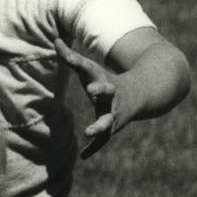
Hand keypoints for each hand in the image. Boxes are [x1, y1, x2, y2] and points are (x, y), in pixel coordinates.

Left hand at [54, 38, 122, 158]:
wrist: (141, 94)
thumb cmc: (106, 81)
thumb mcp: (90, 69)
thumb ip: (70, 57)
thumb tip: (55, 40)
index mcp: (103, 80)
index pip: (89, 68)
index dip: (77, 61)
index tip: (67, 55)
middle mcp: (111, 96)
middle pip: (107, 92)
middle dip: (100, 90)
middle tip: (91, 89)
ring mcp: (114, 112)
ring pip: (108, 120)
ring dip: (98, 126)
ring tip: (88, 132)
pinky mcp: (113, 127)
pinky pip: (103, 140)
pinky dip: (94, 148)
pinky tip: (83, 156)